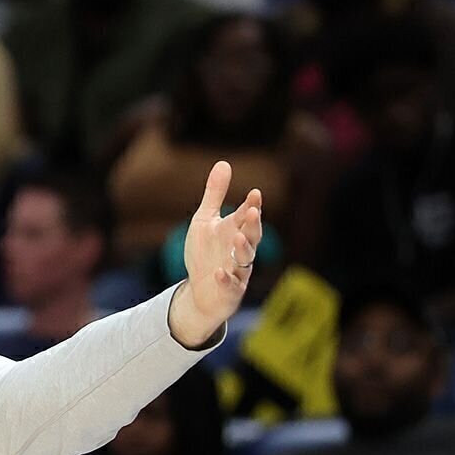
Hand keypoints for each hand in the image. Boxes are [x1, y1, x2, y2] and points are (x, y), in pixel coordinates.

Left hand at [169, 160, 262, 348]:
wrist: (200, 291)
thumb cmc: (205, 254)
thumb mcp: (205, 221)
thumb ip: (215, 195)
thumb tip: (224, 163)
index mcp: (235, 230)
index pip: (246, 216)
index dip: (251, 206)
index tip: (254, 194)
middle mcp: (240, 250)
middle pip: (252, 236)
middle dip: (252, 225)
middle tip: (251, 212)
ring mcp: (237, 271)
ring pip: (246, 260)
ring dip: (243, 249)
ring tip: (237, 238)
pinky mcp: (230, 291)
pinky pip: (231, 285)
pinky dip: (226, 279)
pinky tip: (219, 272)